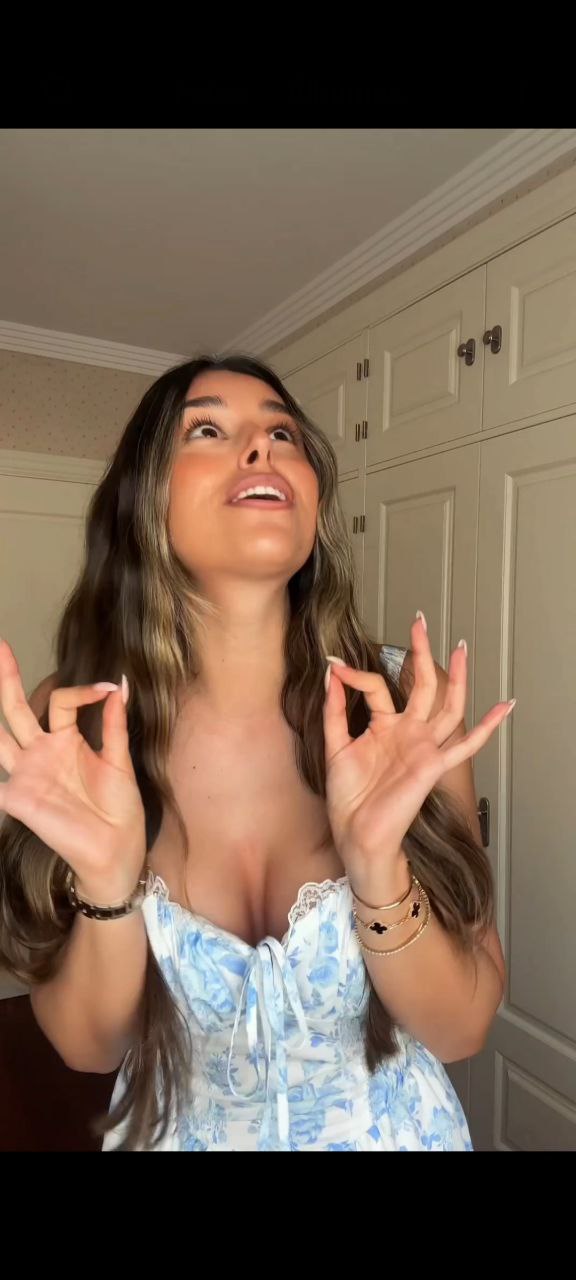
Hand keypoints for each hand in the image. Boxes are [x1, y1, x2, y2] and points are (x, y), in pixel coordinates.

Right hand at [0, 638, 145, 902]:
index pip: (62, 701)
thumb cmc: (119, 809)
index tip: (108, 688)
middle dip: (6, 679)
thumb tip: (120, 685)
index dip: (83, 690)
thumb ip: (114, 725)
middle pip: (16, 710)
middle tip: (1, 646)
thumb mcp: (120, 761)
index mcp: (66, 740)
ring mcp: (27, 774)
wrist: (117, 850)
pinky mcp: (19, 799)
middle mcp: (41, 753)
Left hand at [323, 614, 514, 896]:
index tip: (336, 665)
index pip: (376, 688)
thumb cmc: (348, 799)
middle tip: (420, 622)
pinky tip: (505, 706)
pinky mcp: (433, 764)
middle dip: (421, 653)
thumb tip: (332, 673)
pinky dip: (488, 726)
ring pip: (447, 705)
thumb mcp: (335, 747)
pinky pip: (466, 744)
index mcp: (384, 728)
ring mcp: (423, 746)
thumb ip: (334, 711)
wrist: (357, 833)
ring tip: (461, 648)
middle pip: (422, 685)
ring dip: (455, 676)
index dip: (357, 675)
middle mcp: (408, 733)